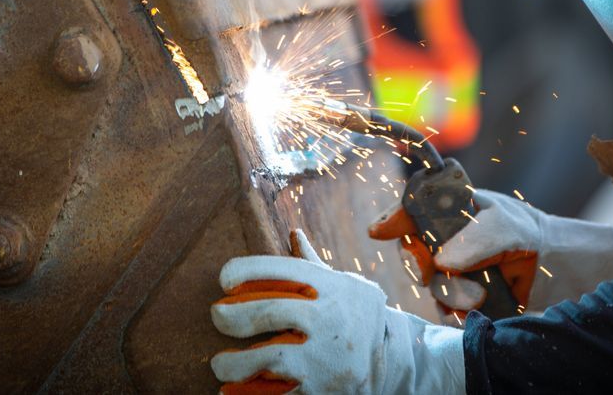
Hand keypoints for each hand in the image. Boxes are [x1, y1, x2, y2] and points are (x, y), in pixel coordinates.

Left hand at [210, 230, 464, 393]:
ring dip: (236, 362)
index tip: (223, 279)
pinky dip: (253, 394)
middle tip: (217, 318)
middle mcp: (328, 318)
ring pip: (272, 357)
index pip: (283, 269)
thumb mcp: (343, 285)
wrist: (395, 359)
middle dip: (233, 316)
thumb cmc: (359, 315)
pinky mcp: (322, 388)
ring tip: (221, 364)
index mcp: (330, 287)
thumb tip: (293, 234)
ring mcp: (326, 356)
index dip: (246, 270)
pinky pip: (282, 393)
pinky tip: (233, 392)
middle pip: (271, 311)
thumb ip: (312, 265)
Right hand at [369, 189, 612, 312]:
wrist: (551, 267)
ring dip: (451, 294)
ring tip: (479, 296)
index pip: (411, 212)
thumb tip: (443, 261)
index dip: (392, 221)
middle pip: (412, 253)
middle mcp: (443, 241)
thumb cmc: (526, 232)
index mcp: (448, 212)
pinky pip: (445, 310)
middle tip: (431, 271)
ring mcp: (451, 271)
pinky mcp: (460, 298)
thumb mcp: (504, 225)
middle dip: (419, 265)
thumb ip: (476, 239)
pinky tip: (477, 309)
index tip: (378, 230)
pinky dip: (457, 313)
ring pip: (430, 287)